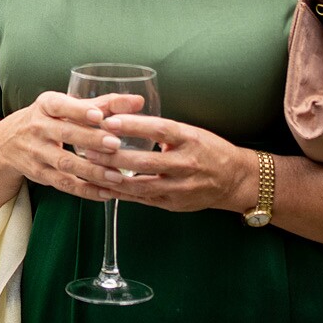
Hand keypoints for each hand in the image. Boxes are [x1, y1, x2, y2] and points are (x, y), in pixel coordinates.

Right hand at [0, 91, 142, 201]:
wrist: (8, 142)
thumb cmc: (49, 119)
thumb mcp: (67, 106)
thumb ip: (103, 104)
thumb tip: (138, 101)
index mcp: (46, 105)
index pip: (61, 105)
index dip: (79, 110)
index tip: (98, 115)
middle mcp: (38, 127)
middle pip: (65, 134)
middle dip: (90, 140)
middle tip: (114, 144)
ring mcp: (36, 152)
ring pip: (64, 163)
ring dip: (91, 171)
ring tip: (116, 176)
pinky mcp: (39, 173)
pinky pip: (63, 184)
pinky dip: (85, 190)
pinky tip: (106, 193)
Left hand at [99, 113, 253, 213]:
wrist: (233, 179)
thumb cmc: (206, 149)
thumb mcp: (188, 132)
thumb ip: (160, 130)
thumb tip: (122, 119)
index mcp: (190, 139)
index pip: (159, 130)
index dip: (134, 126)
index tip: (109, 121)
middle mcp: (186, 164)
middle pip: (146, 161)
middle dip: (114, 156)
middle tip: (89, 147)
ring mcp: (181, 187)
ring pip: (141, 184)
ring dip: (113, 177)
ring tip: (92, 168)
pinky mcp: (174, 204)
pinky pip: (143, 199)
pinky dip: (121, 194)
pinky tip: (103, 187)